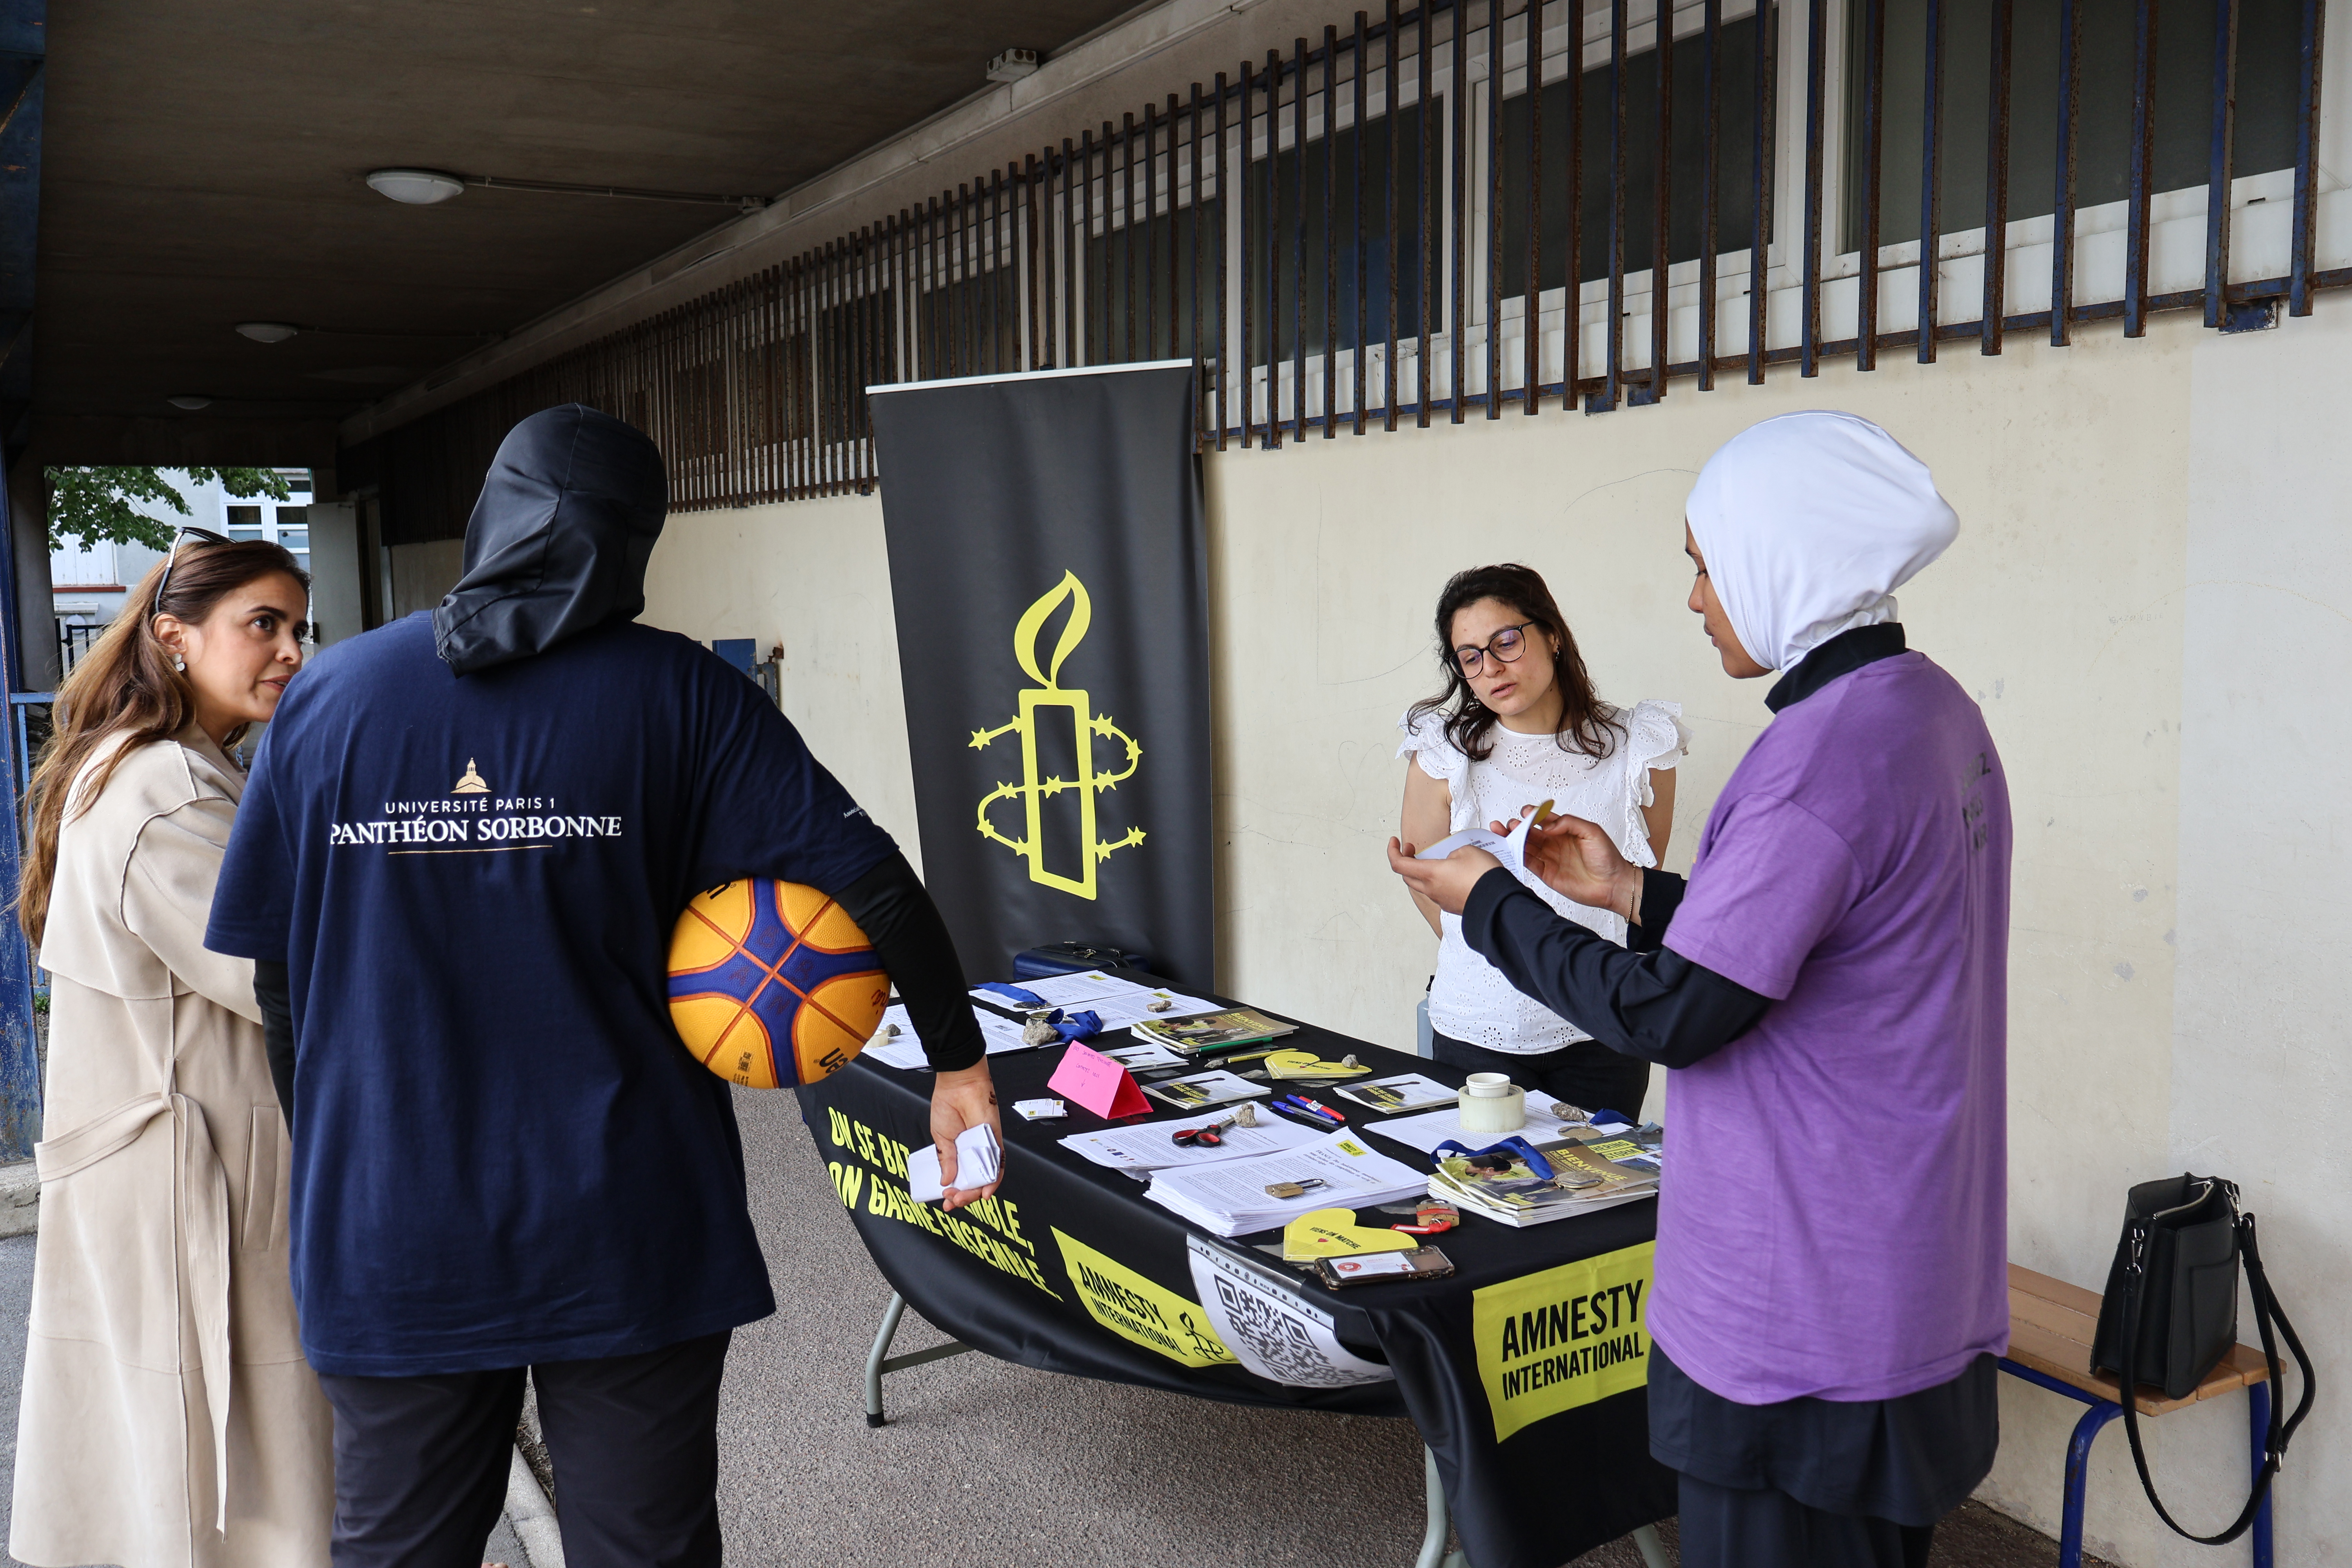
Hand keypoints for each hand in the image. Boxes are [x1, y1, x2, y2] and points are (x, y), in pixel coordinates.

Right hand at [928, 1061, 1002, 1211]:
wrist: (958, 1086)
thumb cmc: (948, 1104)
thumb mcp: (941, 1138)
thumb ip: (946, 1160)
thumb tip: (946, 1180)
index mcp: (958, 1151)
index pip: (960, 1178)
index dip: (954, 1192)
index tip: (945, 1200)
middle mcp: (973, 1152)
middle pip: (973, 1182)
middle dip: (963, 1196)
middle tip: (952, 1199)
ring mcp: (985, 1148)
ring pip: (985, 1178)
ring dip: (975, 1192)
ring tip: (962, 1197)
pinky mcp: (996, 1142)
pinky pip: (998, 1165)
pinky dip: (993, 1181)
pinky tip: (985, 1192)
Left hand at [1387, 836, 1503, 915]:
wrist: (1499, 901)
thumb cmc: (1484, 876)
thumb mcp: (1466, 851)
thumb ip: (1452, 853)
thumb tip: (1450, 860)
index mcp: (1430, 873)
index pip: (1399, 864)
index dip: (1393, 851)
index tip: (1395, 842)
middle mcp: (1432, 889)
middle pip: (1408, 876)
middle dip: (1406, 861)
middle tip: (1413, 850)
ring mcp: (1442, 900)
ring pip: (1423, 886)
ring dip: (1423, 872)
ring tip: (1436, 861)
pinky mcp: (1452, 906)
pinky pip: (1439, 893)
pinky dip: (1438, 882)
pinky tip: (1452, 875)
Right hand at [1508, 807, 1642, 917]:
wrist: (1612, 884)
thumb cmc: (1607, 858)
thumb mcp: (1592, 831)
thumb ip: (1568, 823)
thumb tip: (1547, 824)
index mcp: (1564, 830)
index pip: (1543, 819)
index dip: (1532, 814)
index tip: (1526, 812)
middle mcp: (1554, 843)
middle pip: (1529, 832)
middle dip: (1517, 826)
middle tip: (1511, 825)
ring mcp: (1549, 858)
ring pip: (1525, 846)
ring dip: (1512, 839)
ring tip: (1501, 832)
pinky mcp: (1546, 873)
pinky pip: (1528, 862)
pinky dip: (1517, 855)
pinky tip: (1510, 849)